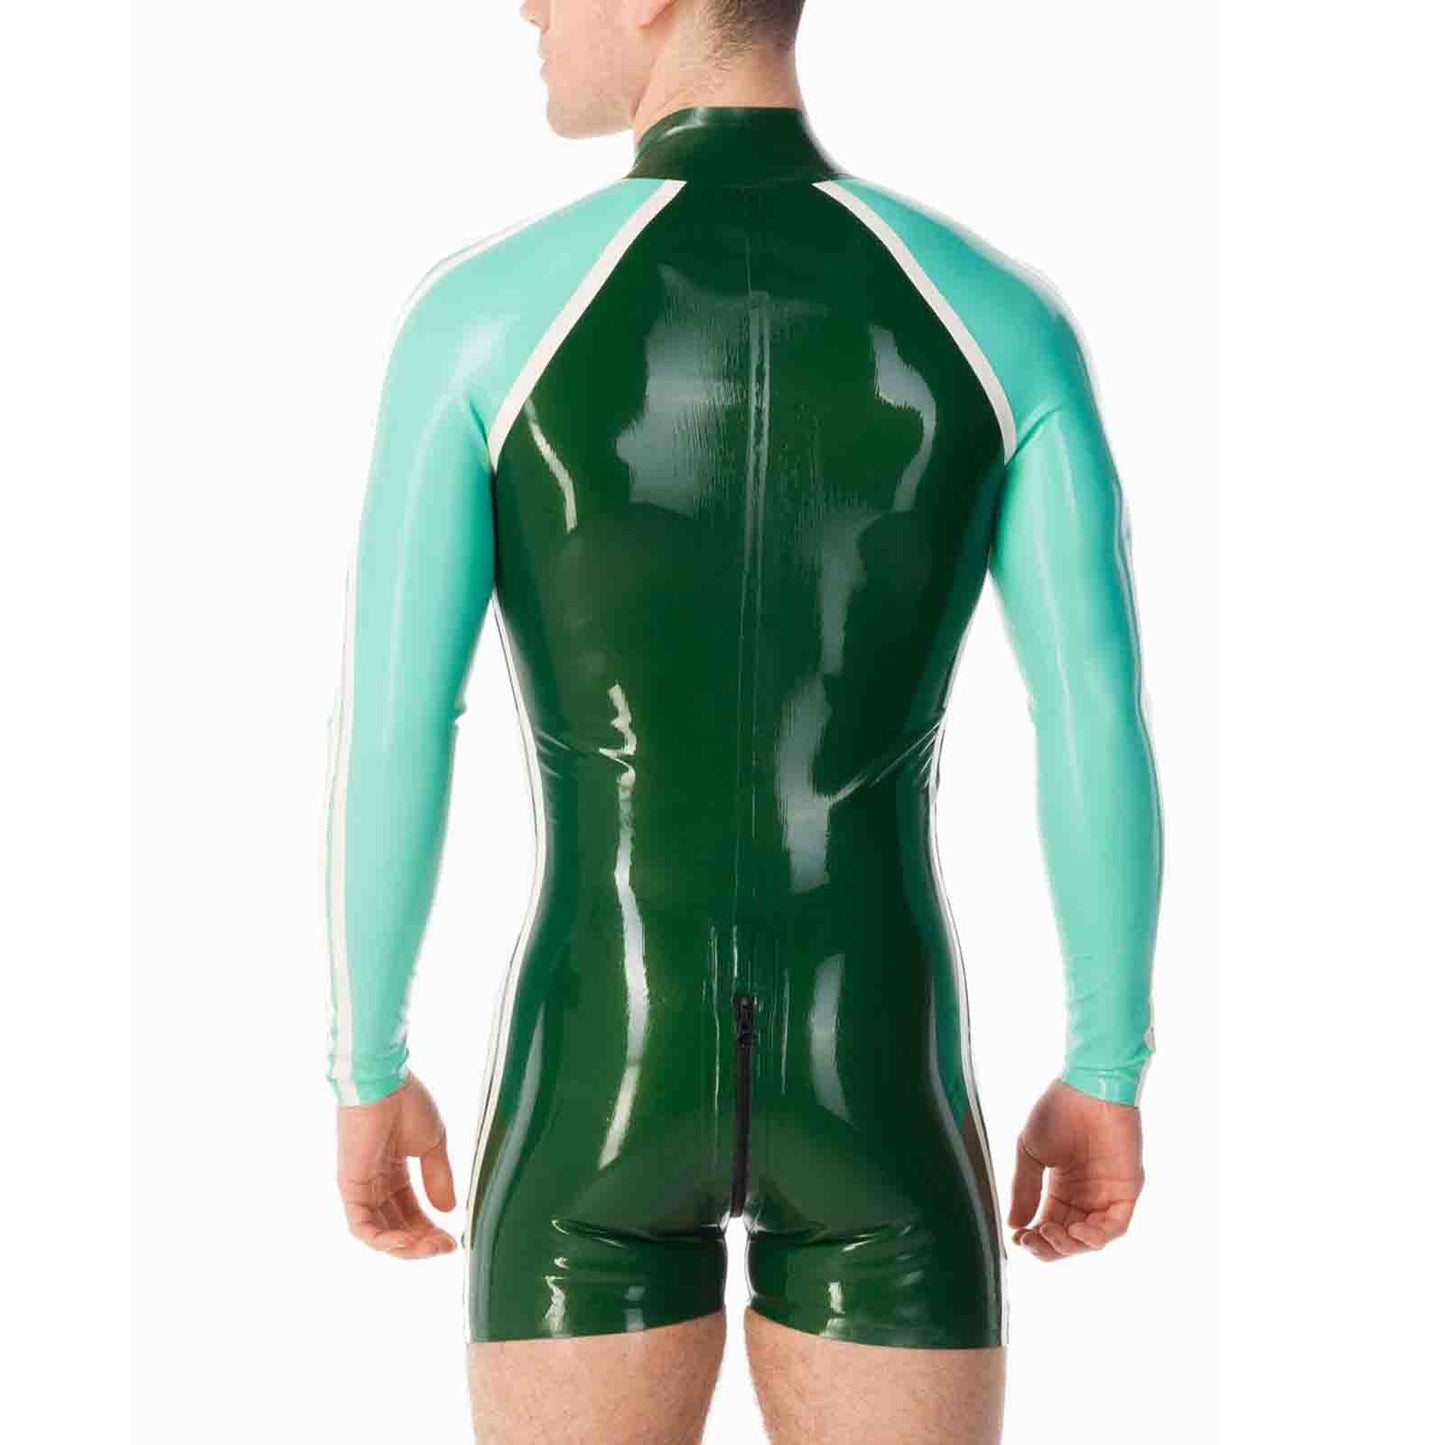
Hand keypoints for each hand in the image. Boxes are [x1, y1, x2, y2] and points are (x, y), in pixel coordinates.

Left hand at [337, 1073, 457, 1257]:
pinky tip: (407, 1243)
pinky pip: (362, 1226)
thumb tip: (448, 1210)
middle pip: (397, 1226)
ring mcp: (361, 1187)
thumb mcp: (432, 1144)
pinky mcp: (350, 1187)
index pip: (411, 1211)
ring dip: (405, 1246)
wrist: (385, 1083)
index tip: (452, 1241)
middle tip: (445, 1248)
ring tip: (430, 1249)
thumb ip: (438, 1177)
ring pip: (379, 1233)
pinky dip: (382, 1241)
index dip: (431, 1229)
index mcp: (394, 1171)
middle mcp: (375, 1183)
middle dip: (422, 1242)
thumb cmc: (407, 1103)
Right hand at [1008, 1079, 1143, 1260]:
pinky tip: (1077, 1231)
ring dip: (1069, 1244)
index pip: (1047, 1226)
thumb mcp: (1030, 1151)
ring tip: (1049, 1232)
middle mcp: (1084, 1196)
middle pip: (1067, 1239)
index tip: (1017, 1238)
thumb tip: (1014, 1225)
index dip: (1033, 1239)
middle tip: (1030, 1239)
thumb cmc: (1058, 1110)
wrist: (1086, 1086)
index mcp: (1060, 1188)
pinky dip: (1096, 1236)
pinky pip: (1115, 1226)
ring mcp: (1105, 1195)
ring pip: (1090, 1239)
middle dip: (1048, 1246)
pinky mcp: (1126, 1190)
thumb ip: (1025, 1188)